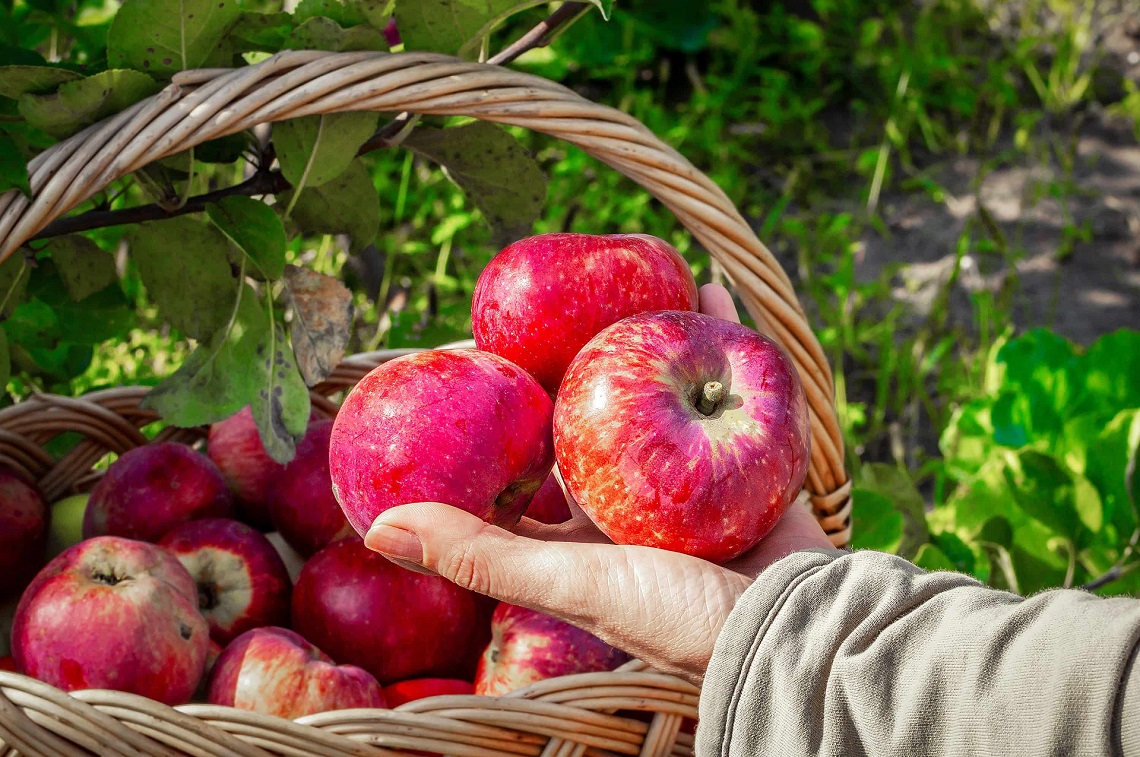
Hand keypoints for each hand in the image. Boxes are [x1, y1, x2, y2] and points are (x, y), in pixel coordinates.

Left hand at [364, 283, 836, 685]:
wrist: (798, 628)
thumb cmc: (680, 617)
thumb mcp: (570, 581)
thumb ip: (480, 555)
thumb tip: (376, 526)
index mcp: (575, 527)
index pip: (513, 456)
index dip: (484, 411)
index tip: (459, 360)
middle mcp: (626, 497)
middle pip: (582, 411)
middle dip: (557, 362)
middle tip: (531, 306)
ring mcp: (687, 471)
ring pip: (651, 390)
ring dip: (634, 341)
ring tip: (613, 287)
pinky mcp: (742, 450)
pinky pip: (726, 377)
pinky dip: (720, 333)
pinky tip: (705, 288)